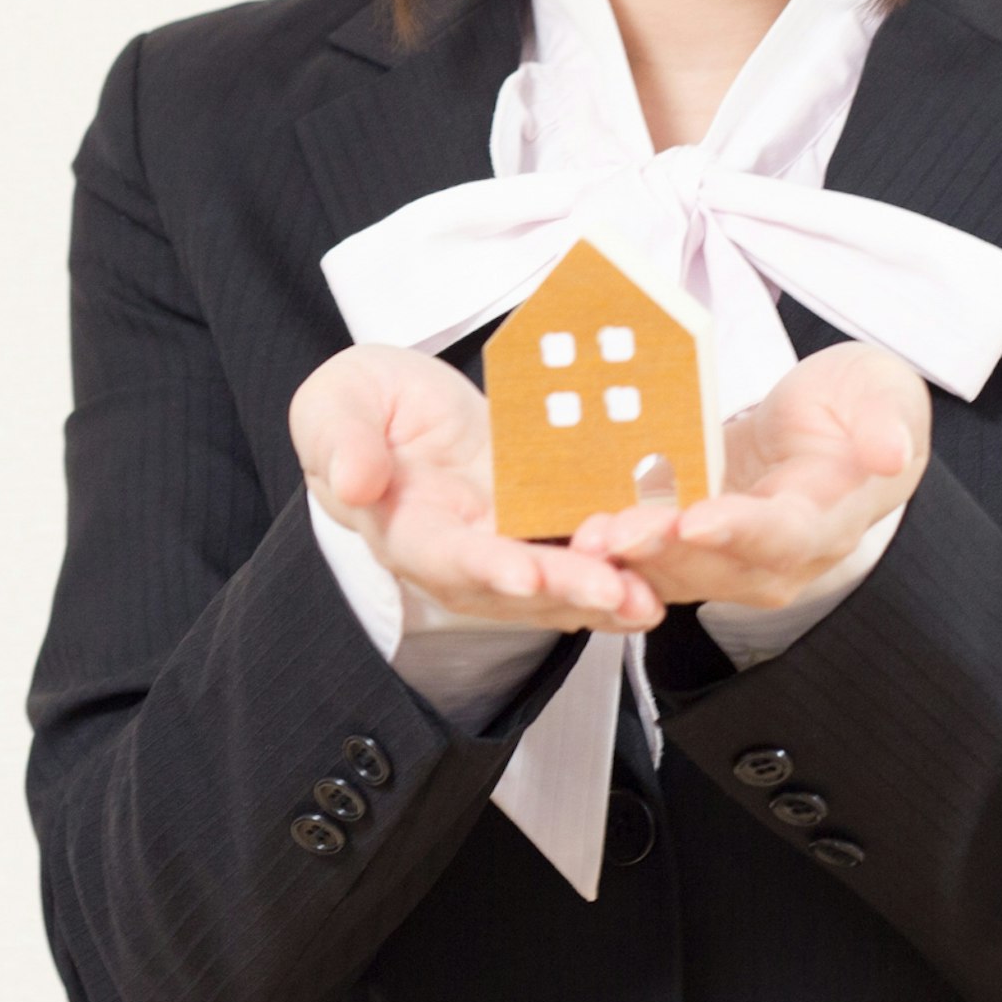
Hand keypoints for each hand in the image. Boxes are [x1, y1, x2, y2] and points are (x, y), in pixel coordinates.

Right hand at [291, 343, 662, 631]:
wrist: (397, 406)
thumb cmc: (362, 404)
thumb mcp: (336, 402)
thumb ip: (340, 439)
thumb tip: (353, 480)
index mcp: (404, 526)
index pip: (444, 557)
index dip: (484, 568)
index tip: (523, 574)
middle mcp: (460, 551)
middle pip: (513, 586)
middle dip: (565, 591)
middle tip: (617, 594)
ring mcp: (506, 544)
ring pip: (556, 584)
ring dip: (603, 595)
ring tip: (648, 600)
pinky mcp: (543, 524)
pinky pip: (583, 549)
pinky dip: (623, 563)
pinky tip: (665, 562)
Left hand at [572, 341, 930, 608]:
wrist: (839, 429)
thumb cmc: (860, 407)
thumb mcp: (884, 394)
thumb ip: (887, 421)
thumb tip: (891, 450)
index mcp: (825, 520)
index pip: (783, 535)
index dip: (741, 530)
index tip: (698, 517)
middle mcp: (776, 556)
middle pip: (716, 564)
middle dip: (661, 550)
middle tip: (610, 532)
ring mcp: (730, 556)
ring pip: (675, 570)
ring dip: (626, 559)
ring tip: (580, 536)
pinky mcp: (691, 545)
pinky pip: (649, 557)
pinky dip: (612, 550)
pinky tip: (568, 529)